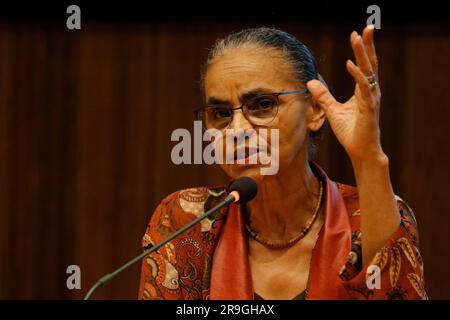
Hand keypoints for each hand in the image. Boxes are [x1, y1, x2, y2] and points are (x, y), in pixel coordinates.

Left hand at [307, 25, 384, 163]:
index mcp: (363, 91)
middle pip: (370, 63)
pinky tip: (350, 64)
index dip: (361, 50)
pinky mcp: (368, 108)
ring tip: (357, 37)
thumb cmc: (351, 132)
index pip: (364, 65)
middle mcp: (370, 91)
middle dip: (367, 45)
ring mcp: (371, 99)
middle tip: (367, 27)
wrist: (361, 151)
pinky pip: (363, 88)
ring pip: (368, 71)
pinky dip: (357, 75)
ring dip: (362, 54)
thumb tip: (310, 82)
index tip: (356, 34)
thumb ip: (323, 96)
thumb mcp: (332, 111)